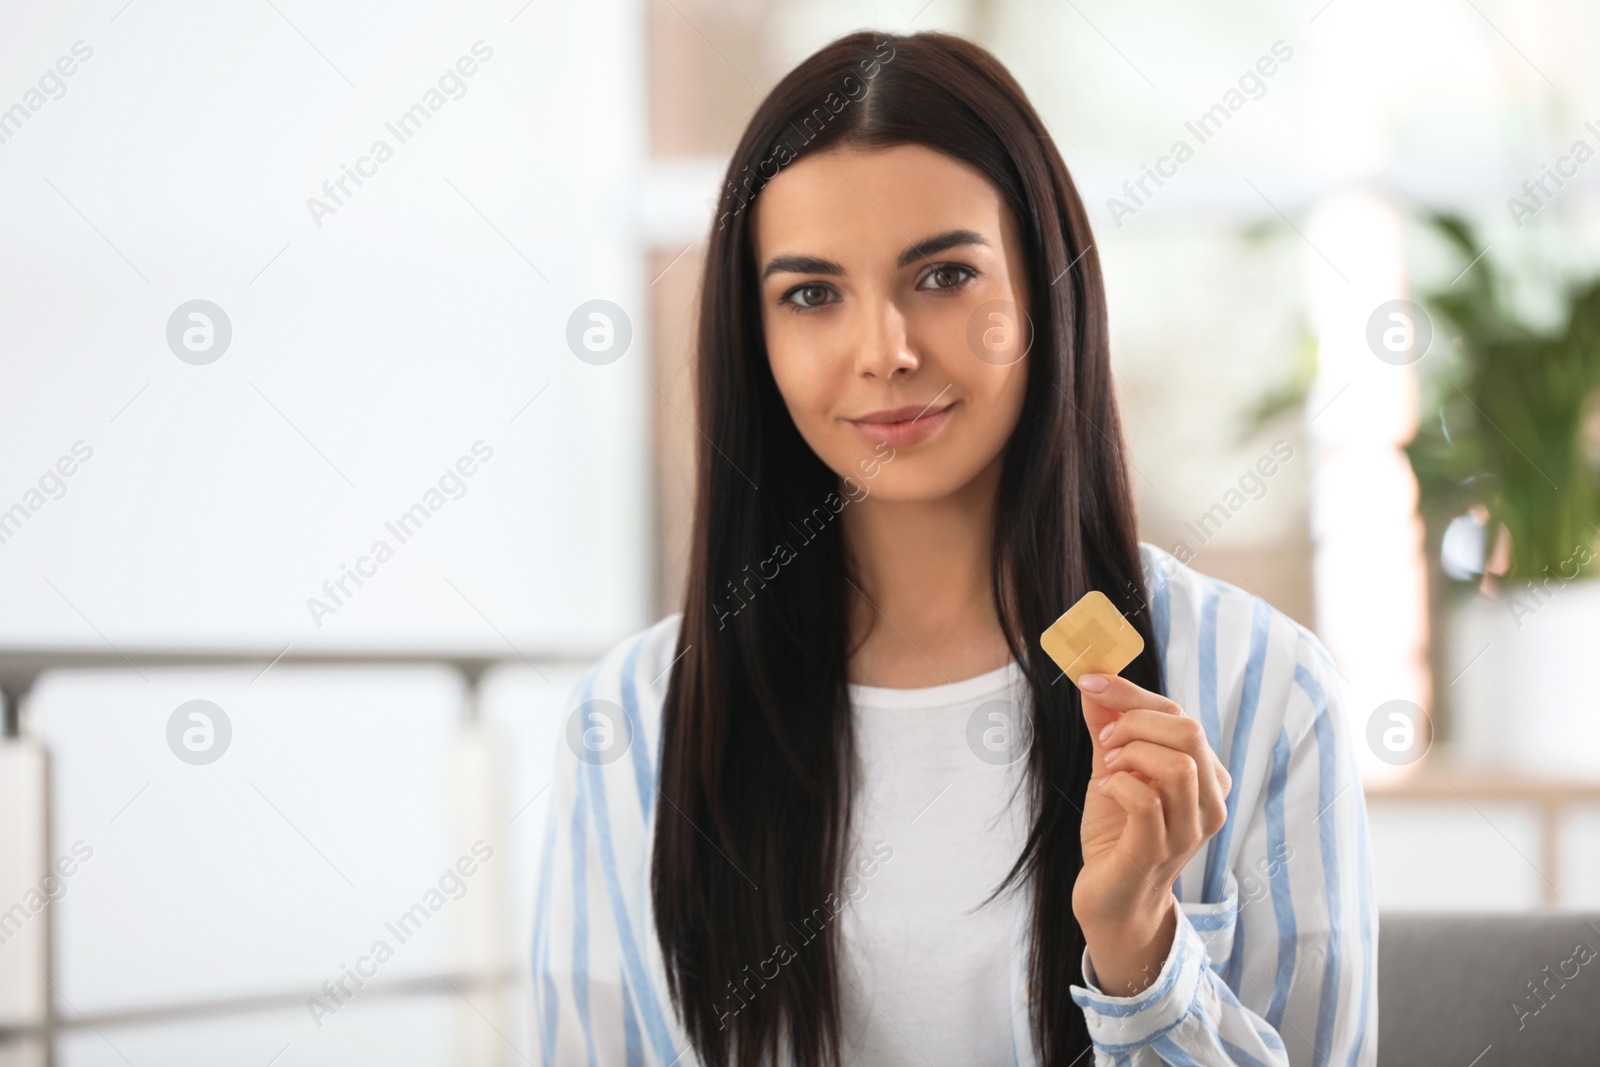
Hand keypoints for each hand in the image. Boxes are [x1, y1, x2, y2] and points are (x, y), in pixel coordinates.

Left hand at [1070, 672, 1231, 995]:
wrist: (1113, 901)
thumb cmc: (1118, 834)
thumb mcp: (1112, 770)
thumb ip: (1107, 728)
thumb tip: (1092, 682)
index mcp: (1205, 776)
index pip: (1181, 715)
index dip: (1132, 693)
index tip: (1090, 681)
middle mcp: (1209, 803)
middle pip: (1189, 732)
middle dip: (1135, 723)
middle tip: (1105, 743)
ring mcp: (1189, 831)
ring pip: (1177, 764)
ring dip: (1131, 754)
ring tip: (1108, 769)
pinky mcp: (1158, 852)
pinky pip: (1147, 801)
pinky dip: (1119, 785)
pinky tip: (1106, 791)